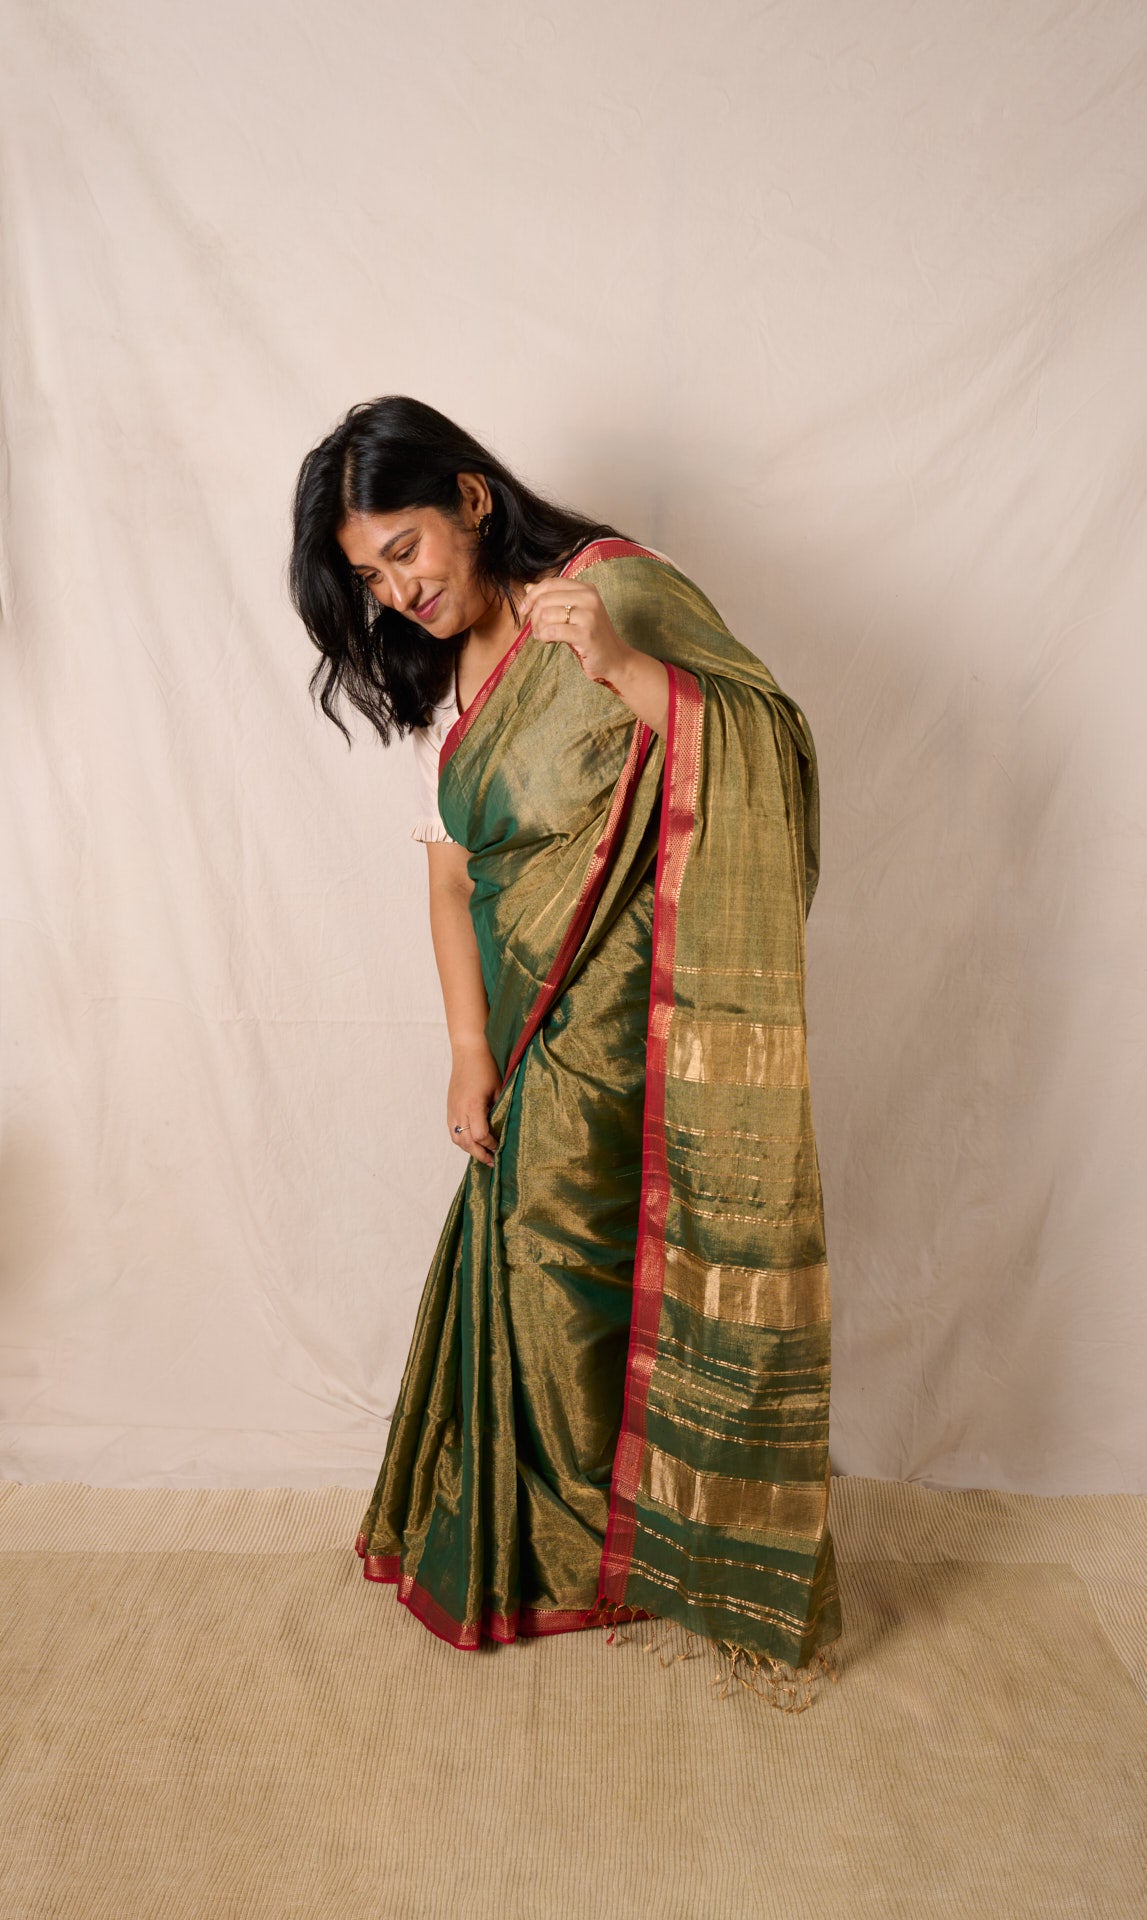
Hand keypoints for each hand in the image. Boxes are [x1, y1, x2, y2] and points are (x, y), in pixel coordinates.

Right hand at [446, 1038, 501, 1166]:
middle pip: (466, 1142)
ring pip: (456, 1139)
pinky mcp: (449, 1108)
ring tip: (483, 1155)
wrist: (468, 1052)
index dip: (491, 1145)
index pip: (480, 1135)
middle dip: (480, 1154)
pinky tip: (472, 1142)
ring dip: (469, 1150)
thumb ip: (500, 1109)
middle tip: (492, 1162)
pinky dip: (462, 1141)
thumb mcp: (500, 1088)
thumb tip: (505, 1129)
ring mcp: (451, 1109)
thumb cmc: (486, 1067)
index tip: (501, 1147)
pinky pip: (452, 1131)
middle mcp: (459, 1110)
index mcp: (473, 1105)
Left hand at [517, 579, 631, 695]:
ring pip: (546, 614)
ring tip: (545, 637)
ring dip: (539, 629)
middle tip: (538, 630)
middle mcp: (589, 598)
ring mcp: (589, 615)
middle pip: (545, 599)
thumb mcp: (572, 613)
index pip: (550, 584)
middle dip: (534, 616)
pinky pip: (552, 631)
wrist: (615, 659)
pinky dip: (545, 637)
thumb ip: (553, 599)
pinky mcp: (586, 634)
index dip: (532, 596)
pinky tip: (549, 642)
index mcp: (586, 588)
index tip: (524, 610)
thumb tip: (528, 588)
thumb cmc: (590, 636)